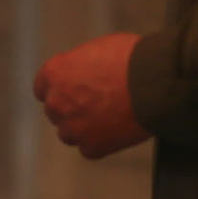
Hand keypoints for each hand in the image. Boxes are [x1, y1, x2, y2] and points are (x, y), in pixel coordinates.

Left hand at [33, 33, 151, 159]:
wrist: (154, 83)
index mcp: (54, 73)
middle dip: (72, 108)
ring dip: (82, 128)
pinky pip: (90, 149)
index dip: (60, 89)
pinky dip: (101, 143)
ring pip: (69, 133)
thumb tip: (84, 73)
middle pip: (56, 111)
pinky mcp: (91, 147)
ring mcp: (72, 128)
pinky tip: (117, 131)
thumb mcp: (97, 49)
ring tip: (107, 119)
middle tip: (96, 104)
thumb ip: (81, 65)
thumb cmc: (130, 58)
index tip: (72, 91)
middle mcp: (56, 102)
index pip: (43, 88)